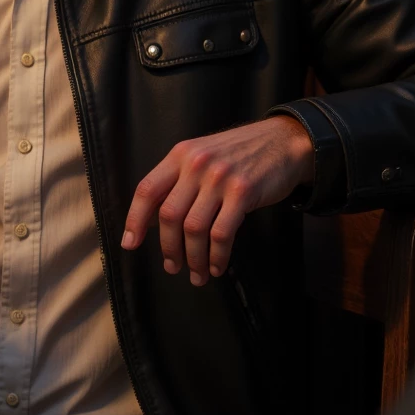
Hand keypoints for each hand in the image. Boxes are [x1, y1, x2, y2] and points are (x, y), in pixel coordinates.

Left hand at [120, 117, 314, 284]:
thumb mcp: (202, 155)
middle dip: (168, 248)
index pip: (147, 190)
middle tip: (173, 267)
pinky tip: (216, 266)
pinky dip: (217, 256)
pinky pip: (221, 233)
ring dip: (193, 258)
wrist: (284, 140)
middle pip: (169, 215)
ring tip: (196, 274)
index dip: (134, 220)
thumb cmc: (240, 154)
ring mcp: (219, 178)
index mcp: (180, 155)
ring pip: (194, 229)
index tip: (130, 244)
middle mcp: (196, 164)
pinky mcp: (243, 192)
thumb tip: (152, 221)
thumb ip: (178, 181)